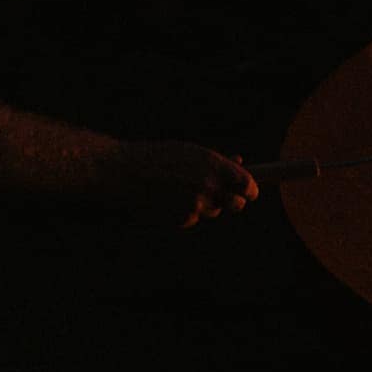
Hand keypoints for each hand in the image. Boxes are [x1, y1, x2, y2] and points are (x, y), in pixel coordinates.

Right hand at [101, 140, 259, 228]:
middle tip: (224, 198)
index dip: (250, 190)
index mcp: (213, 163)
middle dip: (233, 203)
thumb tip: (240, 160)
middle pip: (237, 205)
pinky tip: (168, 201)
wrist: (121, 171)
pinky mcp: (181, 218)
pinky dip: (185, 214)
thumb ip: (216, 160)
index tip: (248, 192)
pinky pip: (192, 219)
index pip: (248, 184)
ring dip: (204, 206)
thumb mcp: (189, 152)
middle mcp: (208, 184)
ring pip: (212, 212)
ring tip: (180, 192)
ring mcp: (195, 204)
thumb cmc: (156, 157)